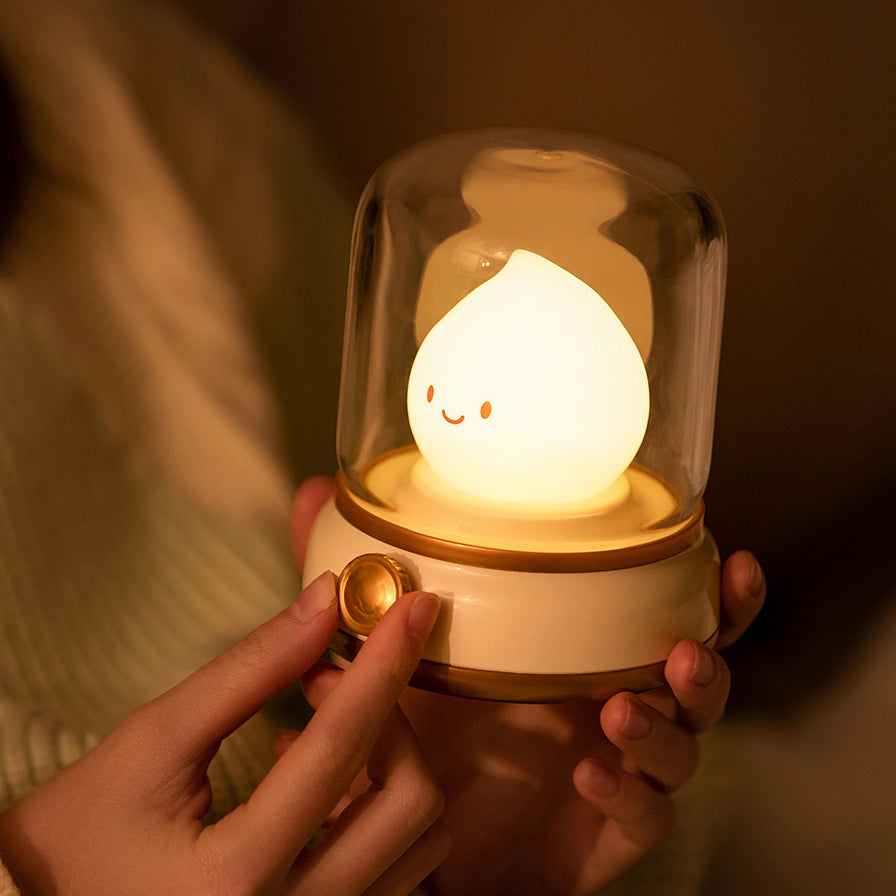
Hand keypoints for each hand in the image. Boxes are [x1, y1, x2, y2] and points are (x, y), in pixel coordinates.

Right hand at [0, 572, 448, 895]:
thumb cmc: (84, 835)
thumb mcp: (152, 742)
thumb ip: (247, 669)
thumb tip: (326, 601)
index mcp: (236, 880)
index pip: (337, 750)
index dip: (382, 665)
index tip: (413, 607)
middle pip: (406, 801)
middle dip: (387, 715)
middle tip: (326, 675)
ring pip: (419, 838)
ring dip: (388, 760)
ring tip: (319, 731)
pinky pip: (401, 868)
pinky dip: (378, 806)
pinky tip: (324, 783)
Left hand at [290, 477, 764, 895]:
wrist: (408, 842)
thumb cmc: (416, 729)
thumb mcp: (385, 647)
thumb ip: (355, 575)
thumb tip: (313, 494)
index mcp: (581, 653)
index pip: (666, 613)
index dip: (711, 590)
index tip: (725, 553)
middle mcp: (611, 705)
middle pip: (699, 679)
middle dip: (711, 657)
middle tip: (687, 646)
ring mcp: (615, 771)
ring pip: (684, 748)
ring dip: (663, 726)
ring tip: (618, 710)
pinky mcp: (604, 836)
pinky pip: (644, 816)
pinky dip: (628, 791)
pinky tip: (589, 770)